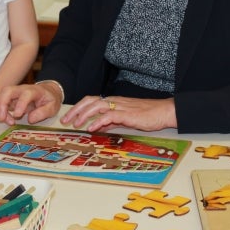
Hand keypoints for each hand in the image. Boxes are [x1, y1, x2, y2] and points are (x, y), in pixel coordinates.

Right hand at [0, 83, 60, 124]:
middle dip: (2, 104)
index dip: (20, 104)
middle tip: (2, 118)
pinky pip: (1, 101)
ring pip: (2, 95)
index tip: (17, 115)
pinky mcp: (11, 97)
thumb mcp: (53, 107)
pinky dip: (0, 110)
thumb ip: (43, 112)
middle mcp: (22, 89)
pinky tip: (6, 119)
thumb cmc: (49, 99)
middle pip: (8, 90)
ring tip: (4, 120)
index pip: (25, 94)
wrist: (48, 91)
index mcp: (35, 91)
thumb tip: (30, 119)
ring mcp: (15, 92)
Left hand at [60, 96, 175, 131]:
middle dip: (76, 110)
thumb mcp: (125, 118)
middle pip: (90, 101)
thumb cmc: (147, 115)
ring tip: (76, 124)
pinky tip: (92, 128)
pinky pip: (109, 116)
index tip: (69, 118)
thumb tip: (99, 126)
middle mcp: (114, 101)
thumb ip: (112, 121)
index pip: (91, 101)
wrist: (163, 112)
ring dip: (84, 115)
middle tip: (66, 121)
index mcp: (113, 101)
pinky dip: (98, 121)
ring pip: (96, 106)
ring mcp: (120, 106)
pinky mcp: (127, 114)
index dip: (78, 108)